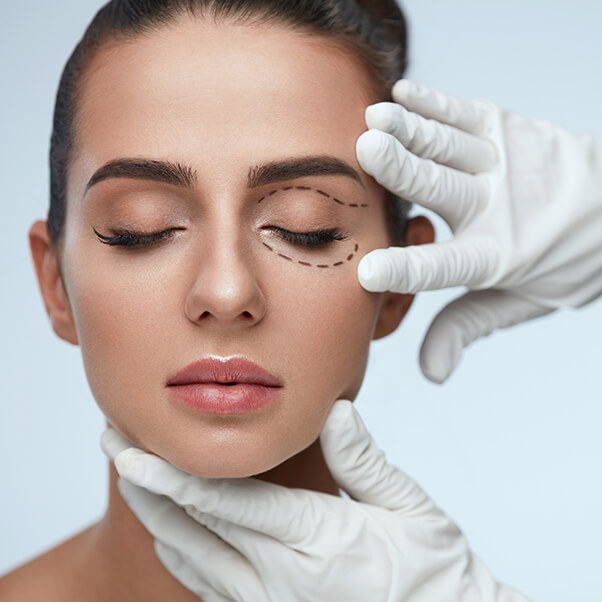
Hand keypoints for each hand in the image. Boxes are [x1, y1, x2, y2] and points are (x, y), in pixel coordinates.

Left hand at [101, 401, 529, 601]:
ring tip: (132, 475)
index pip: (224, 503)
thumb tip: (335, 412)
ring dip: (154, 513)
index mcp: (313, 542)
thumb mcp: (410, 510)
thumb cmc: (433, 570)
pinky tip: (169, 525)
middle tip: (113, 443)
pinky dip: (178, 548)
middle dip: (145, 485)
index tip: (129, 450)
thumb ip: (364, 461)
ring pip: (189, 557)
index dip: (171, 476)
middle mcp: (277, 579)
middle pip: (190, 528)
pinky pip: (205, 583)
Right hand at [356, 79, 601, 382]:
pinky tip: (403, 94)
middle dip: (404, 171)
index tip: (368, 273)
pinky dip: (434, 104)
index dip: (407, 272)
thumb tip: (431, 373)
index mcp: (497, 258)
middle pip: (444, 189)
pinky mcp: (508, 128)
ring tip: (373, 121)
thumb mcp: (515, 303)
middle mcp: (499, 208)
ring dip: (411, 131)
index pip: (445, 268)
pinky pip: (466, 114)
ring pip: (450, 146)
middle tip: (366, 151)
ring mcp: (505, 163)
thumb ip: (464, 330)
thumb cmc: (555, 260)